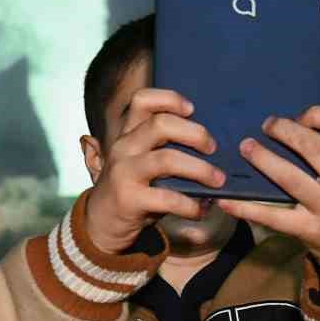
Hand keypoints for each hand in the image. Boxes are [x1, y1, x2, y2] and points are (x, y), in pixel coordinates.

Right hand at [84, 88, 223, 253]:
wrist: (102, 222)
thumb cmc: (132, 188)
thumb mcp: (139, 160)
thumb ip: (162, 147)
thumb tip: (210, 142)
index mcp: (128, 134)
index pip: (142, 100)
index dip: (170, 98)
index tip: (192, 109)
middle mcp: (123, 148)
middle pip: (161, 124)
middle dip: (195, 133)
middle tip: (213, 148)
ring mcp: (124, 172)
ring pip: (167, 159)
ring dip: (200, 169)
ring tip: (218, 180)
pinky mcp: (129, 199)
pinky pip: (168, 198)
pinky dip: (190, 204)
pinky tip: (200, 209)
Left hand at [217, 87, 319, 304]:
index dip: (317, 113)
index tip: (298, 116)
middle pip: (313, 147)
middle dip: (284, 130)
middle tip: (265, 124)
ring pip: (289, 177)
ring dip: (262, 158)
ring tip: (245, 146)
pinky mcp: (310, 232)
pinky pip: (272, 216)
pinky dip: (245, 207)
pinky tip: (226, 199)